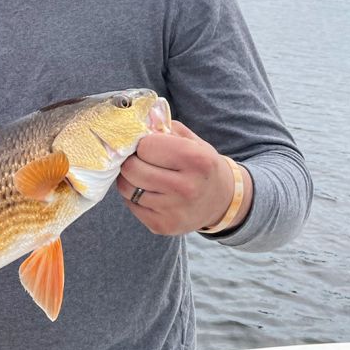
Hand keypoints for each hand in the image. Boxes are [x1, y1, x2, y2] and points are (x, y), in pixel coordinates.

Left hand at [116, 121, 251, 236]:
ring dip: (130, 178)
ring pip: (126, 188)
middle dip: (132, 160)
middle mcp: (186, 187)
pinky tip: (149, 191)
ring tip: (144, 175)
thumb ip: (164, 127)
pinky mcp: (162, 226)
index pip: (145, 145)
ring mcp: (173, 210)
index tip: (148, 145)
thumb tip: (137, 123)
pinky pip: (131, 205)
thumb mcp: (192, 141)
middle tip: (140, 160)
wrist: (222, 201)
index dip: (142, 143)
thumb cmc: (202, 165)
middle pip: (132, 168)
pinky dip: (134, 196)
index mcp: (195, 160)